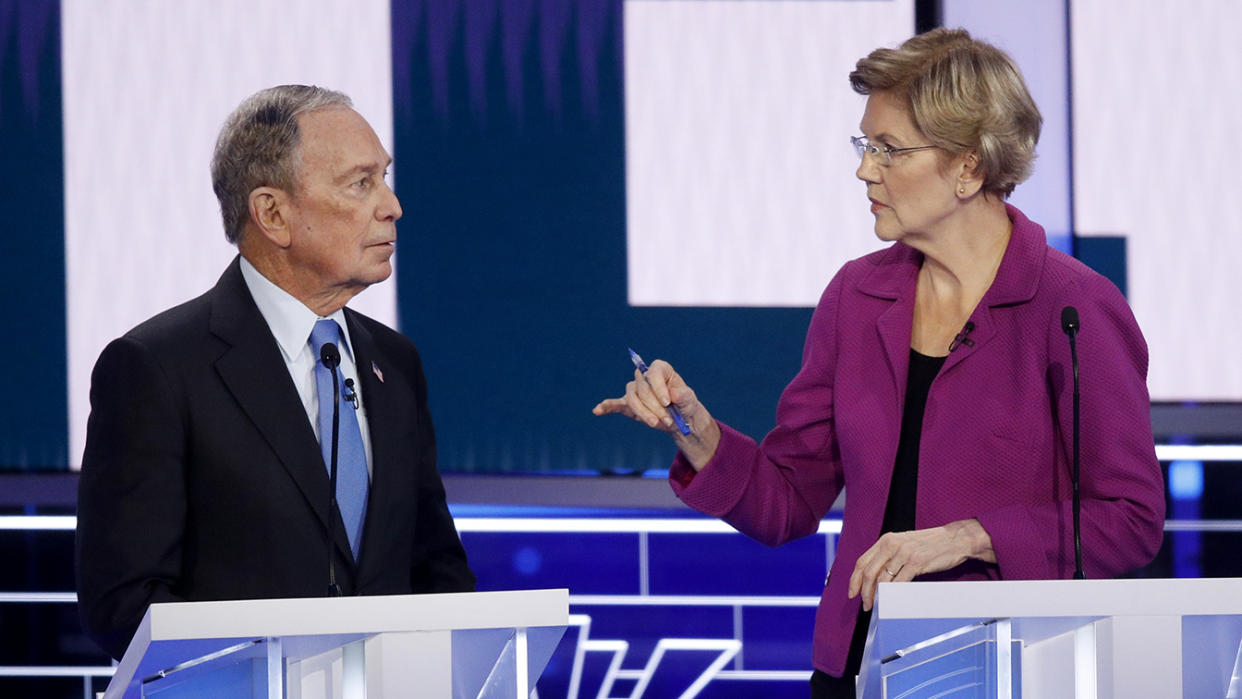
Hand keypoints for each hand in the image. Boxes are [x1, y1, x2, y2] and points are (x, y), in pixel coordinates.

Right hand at [592, 359, 720, 468]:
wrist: (680, 420)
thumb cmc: (685, 405)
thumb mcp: (690, 400)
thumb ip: (683, 396)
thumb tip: (672, 394)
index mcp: (660, 369)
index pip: (653, 373)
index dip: (658, 387)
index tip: (667, 402)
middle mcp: (645, 377)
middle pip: (643, 389)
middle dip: (655, 407)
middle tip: (668, 420)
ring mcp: (635, 391)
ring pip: (632, 399)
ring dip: (643, 413)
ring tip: (655, 424)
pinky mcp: (629, 405)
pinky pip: (615, 404)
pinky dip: (607, 407)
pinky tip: (598, 411)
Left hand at [847, 519, 995, 610]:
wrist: (955, 539)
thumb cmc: (930, 545)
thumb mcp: (904, 544)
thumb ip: (889, 556)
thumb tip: (875, 578)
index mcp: (886, 540)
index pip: (862, 561)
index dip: (855, 579)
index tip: (852, 593)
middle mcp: (892, 544)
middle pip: (868, 572)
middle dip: (864, 592)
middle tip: (865, 605)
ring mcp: (904, 553)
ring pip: (882, 579)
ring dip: (877, 596)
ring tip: (877, 606)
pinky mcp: (917, 562)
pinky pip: (899, 582)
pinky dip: (892, 594)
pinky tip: (891, 601)